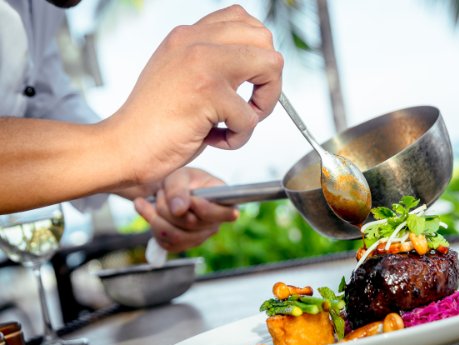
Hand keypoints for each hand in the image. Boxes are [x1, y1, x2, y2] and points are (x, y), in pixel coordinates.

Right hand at [109, 5, 282, 187]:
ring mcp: (201, 63)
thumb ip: (211, 63)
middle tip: (250, 106)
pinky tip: (214, 139)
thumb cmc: (154, 123)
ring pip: (271, 64)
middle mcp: (194, 41)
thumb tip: (256, 67)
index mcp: (188, 36)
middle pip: (264, 37)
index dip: (256, 54)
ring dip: (265, 103)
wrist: (123, 148)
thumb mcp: (181, 77)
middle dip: (270, 77)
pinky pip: (251, 115)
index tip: (246, 83)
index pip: (242, 20)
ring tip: (238, 123)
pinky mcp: (207, 92)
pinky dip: (239, 137)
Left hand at [130, 167, 238, 252]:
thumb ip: (178, 190)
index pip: (227, 214)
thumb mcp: (179, 176)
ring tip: (150, 202)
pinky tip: (149, 212)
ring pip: (177, 236)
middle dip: (168, 207)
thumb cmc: (180, 180)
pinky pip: (167, 244)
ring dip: (157, 217)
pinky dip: (153, 227)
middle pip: (192, 224)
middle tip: (160, 192)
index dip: (206, 209)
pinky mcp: (184, 245)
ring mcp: (200, 236)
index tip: (191, 199)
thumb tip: (179, 210)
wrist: (168, 191)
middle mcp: (215, 223)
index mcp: (223, 202)